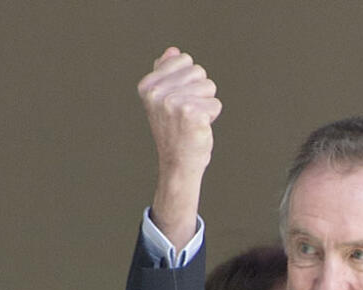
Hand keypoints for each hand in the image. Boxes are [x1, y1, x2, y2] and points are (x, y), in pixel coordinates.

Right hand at [137, 47, 221, 245]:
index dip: (189, 81)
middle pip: (199, 71)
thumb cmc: (175, 132)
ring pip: (209, 86)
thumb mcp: (165, 101)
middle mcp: (156, 92)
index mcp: (147, 85)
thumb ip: (166, 74)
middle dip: (200, 92)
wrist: (178, 164)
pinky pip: (215, 103)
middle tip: (188, 114)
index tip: (179, 101)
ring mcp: (172, 102)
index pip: (184, 60)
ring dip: (207, 105)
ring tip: (193, 121)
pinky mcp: (190, 113)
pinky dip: (212, 117)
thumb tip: (174, 51)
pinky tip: (199, 129)